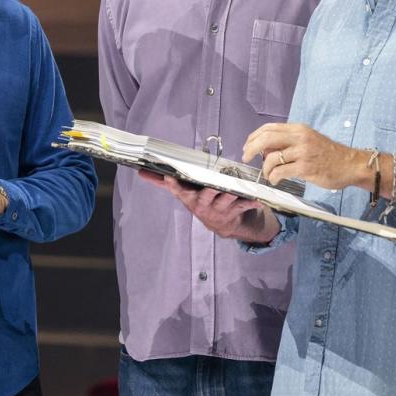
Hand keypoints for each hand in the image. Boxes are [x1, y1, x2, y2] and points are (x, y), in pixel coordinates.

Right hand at [138, 171, 278, 244]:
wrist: (222, 224)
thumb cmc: (199, 201)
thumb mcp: (182, 192)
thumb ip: (162, 182)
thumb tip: (140, 172)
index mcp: (189, 198)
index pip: (178, 190)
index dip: (173, 184)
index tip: (169, 177)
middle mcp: (202, 205)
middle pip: (204, 197)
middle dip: (208, 191)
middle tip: (211, 185)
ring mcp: (219, 210)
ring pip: (224, 201)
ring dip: (230, 196)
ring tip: (234, 190)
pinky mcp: (234, 212)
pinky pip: (243, 207)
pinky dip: (249, 203)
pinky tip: (256, 200)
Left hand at [242, 123, 364, 190]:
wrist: (350, 164)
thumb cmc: (328, 155)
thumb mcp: (308, 141)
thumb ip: (288, 142)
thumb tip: (265, 149)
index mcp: (299, 129)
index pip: (269, 128)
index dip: (254, 137)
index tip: (247, 146)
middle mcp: (300, 138)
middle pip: (267, 138)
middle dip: (251, 148)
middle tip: (246, 157)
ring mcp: (303, 152)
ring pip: (272, 158)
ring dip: (265, 169)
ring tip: (268, 175)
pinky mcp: (306, 168)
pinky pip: (281, 172)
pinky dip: (273, 177)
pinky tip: (275, 180)